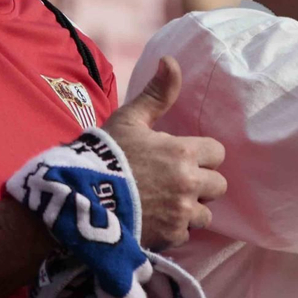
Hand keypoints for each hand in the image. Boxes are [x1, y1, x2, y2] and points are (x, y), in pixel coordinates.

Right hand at [102, 57, 225, 250]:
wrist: (79, 198)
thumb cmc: (104, 155)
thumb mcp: (129, 119)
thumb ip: (157, 93)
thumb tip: (171, 60)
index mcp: (184, 153)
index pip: (217, 153)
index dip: (201, 155)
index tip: (181, 157)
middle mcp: (189, 184)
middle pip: (218, 186)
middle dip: (202, 184)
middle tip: (177, 182)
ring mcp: (181, 213)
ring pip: (205, 214)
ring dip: (191, 209)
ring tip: (167, 203)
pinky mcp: (170, 237)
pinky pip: (186, 234)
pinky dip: (174, 230)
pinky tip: (155, 220)